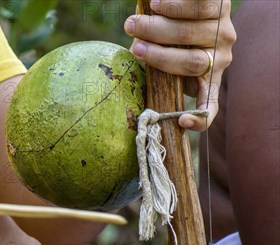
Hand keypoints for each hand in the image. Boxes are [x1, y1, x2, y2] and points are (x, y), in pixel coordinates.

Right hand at [124, 0, 235, 130]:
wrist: (181, 6)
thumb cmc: (164, 38)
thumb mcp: (160, 60)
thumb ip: (152, 67)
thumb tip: (132, 71)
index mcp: (208, 78)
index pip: (210, 105)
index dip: (200, 119)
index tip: (181, 121)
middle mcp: (220, 56)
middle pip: (191, 62)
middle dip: (157, 55)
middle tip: (134, 47)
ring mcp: (223, 31)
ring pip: (189, 34)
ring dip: (156, 28)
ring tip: (133, 24)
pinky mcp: (220, 5)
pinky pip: (196, 7)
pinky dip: (172, 7)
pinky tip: (155, 5)